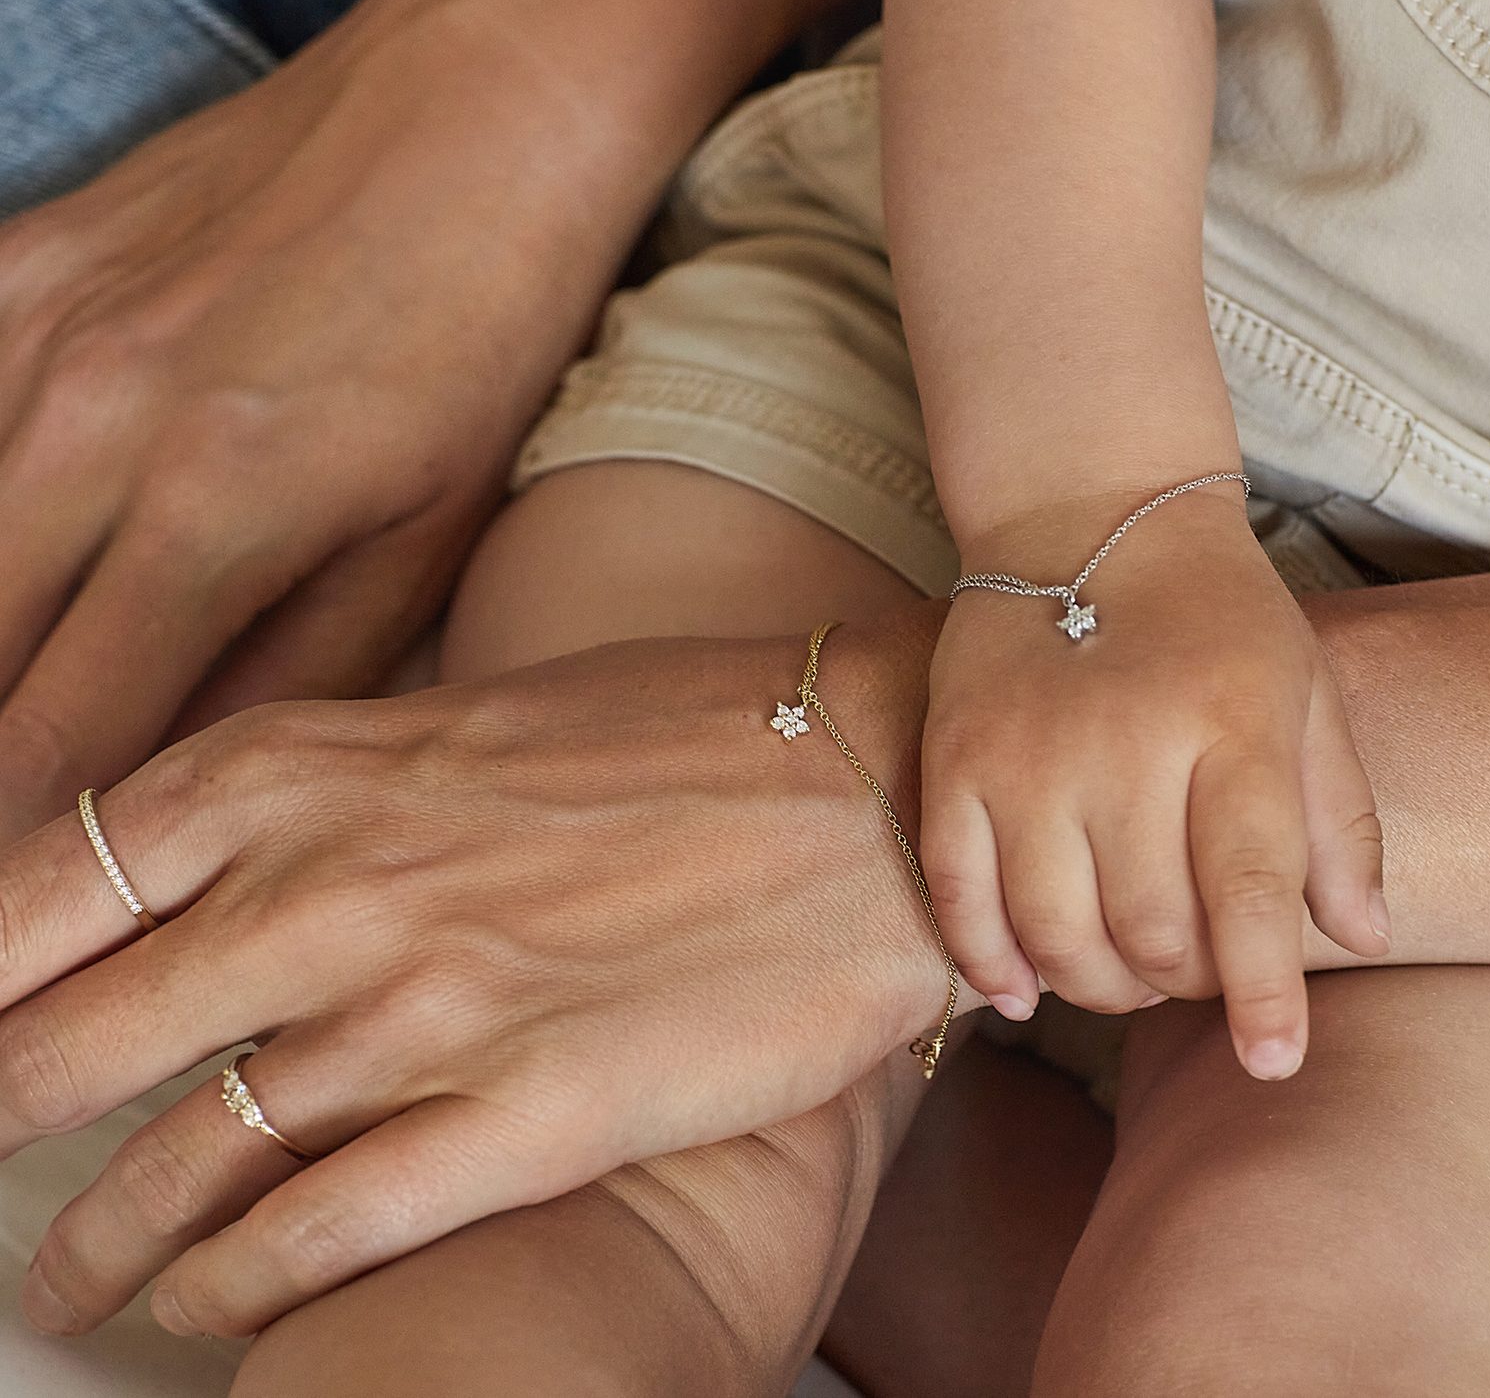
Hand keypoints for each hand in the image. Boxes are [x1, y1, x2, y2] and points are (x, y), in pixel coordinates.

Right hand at [0, 0, 720, 845]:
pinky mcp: (12, 266)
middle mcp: (89, 428)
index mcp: (219, 513)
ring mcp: (31, 335)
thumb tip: (186, 786)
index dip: (16, 881)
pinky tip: (17, 591)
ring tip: (8, 773)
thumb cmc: (486, 330)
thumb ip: (300, 665)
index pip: (56, 755)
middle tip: (4, 907)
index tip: (12, 954)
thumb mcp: (432, 527)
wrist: (480, 106)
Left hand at [0, 618, 959, 1337]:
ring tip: (66, 1287)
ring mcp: (428, 1007)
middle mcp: (338, 889)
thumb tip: (227, 871)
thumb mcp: (466, 719)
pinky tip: (211, 1307)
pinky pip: (316, 1233)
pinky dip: (234, 1286)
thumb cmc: (684, 728)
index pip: (43, 886)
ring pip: (175, 1164)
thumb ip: (335, 794)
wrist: (869, 778)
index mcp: (311, 769)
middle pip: (64, 1043)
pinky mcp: (530, 1114)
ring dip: (95, 1245)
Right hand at [921, 487, 1387, 1077]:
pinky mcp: (955, 760)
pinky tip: (1020, 988)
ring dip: (1094, 983)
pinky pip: (957, 893)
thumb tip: (1362, 938)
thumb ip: (1336, 819)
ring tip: (1117, 971)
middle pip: (1147, 927)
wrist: (1081, 516)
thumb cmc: (1211, 614)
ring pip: (1053, 929)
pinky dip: (987, 960)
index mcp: (1227, 724)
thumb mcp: (1303, 692)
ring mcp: (1024, 755)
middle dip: (1178, 980)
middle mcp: (1120, 745)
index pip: (1250, 887)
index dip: (1263, 990)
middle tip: (1185, 967)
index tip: (1273, 1060)